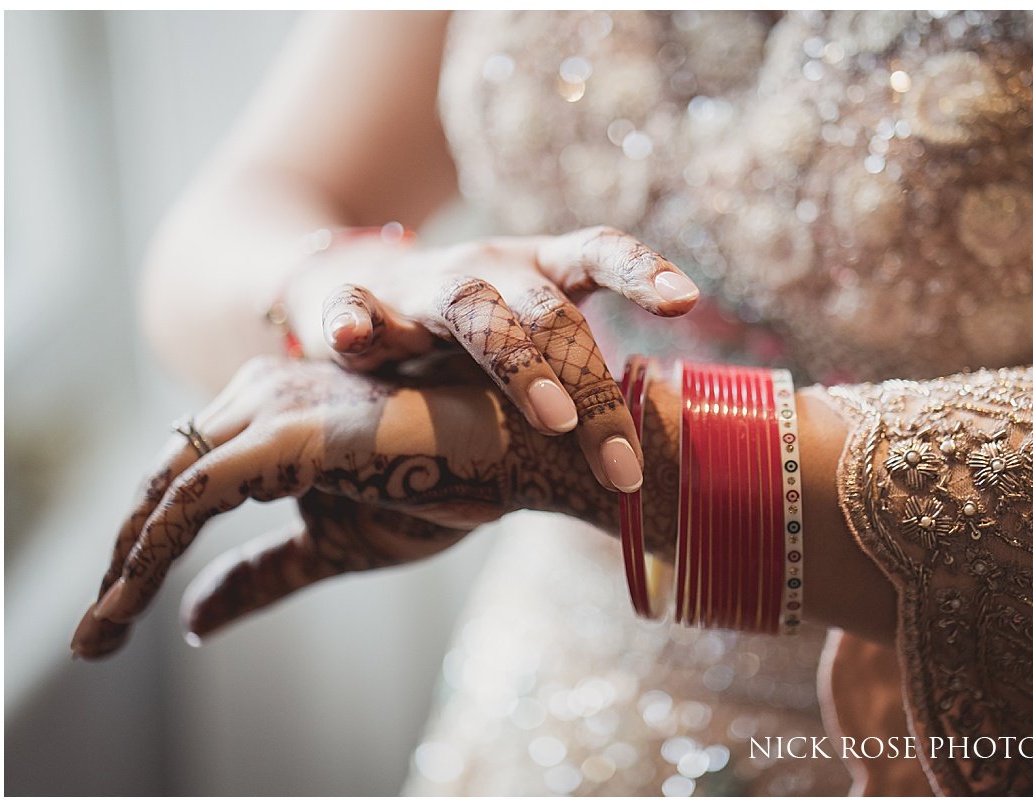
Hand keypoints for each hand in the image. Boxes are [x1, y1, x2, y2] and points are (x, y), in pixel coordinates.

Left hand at [69, 356, 617, 658]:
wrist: (523, 456)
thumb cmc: (448, 488)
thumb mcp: (337, 545)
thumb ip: (267, 572)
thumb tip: (193, 618)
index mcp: (279, 411)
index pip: (192, 478)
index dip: (148, 542)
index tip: (119, 610)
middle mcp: (265, 392)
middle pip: (168, 478)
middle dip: (125, 555)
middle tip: (97, 634)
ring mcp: (273, 407)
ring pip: (168, 488)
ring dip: (127, 563)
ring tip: (102, 633)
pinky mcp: (286, 433)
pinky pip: (194, 497)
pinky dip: (152, 552)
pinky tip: (131, 603)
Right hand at [293, 226, 698, 493]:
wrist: (354, 297)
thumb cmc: (465, 341)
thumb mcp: (527, 350)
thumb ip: (577, 388)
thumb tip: (642, 473)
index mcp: (539, 273)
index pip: (597, 253)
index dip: (639, 270)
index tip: (684, 302)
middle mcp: (490, 270)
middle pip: (549, 312)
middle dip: (592, 384)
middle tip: (621, 461)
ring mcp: (425, 285)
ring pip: (473, 308)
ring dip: (517, 359)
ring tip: (555, 419)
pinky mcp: (359, 305)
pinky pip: (353, 306)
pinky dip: (352, 319)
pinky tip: (348, 339)